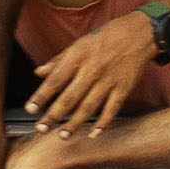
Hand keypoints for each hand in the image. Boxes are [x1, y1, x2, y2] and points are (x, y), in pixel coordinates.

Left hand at [29, 9, 158, 135]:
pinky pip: (112, 109)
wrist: (139, 33)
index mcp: (78, 57)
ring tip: (63, 136)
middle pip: (70, 97)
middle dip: (54, 115)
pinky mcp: (124, 88)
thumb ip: (59, 60)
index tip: (30, 109)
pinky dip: (103, 123)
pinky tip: (93, 133)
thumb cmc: (106, 37)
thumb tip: (38, 73)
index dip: (42, 96)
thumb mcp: (80, 44)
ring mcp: (109, 80)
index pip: (55, 80)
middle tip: (41, 129)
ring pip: (89, 106)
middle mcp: (92, 70)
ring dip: (75, 123)